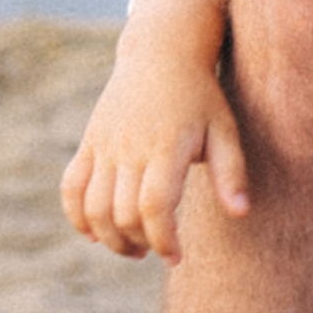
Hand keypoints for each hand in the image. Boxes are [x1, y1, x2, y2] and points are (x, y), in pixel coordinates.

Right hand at [61, 0, 249, 263]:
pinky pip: (71, 187)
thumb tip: (241, 214)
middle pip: (122, 214)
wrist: (161, 54)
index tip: (176, 258)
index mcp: (166, 149)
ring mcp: (104, 146)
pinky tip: (95, 234)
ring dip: (110, 238)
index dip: (163, 239)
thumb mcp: (226, 130)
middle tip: (160, 252)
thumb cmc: (201, 97)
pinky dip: (77, 216)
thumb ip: (232, 173)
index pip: (154, 207)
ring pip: (93, 207)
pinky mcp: (89, 143)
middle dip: (141, 243)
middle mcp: (129, 150)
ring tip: (134, 248)